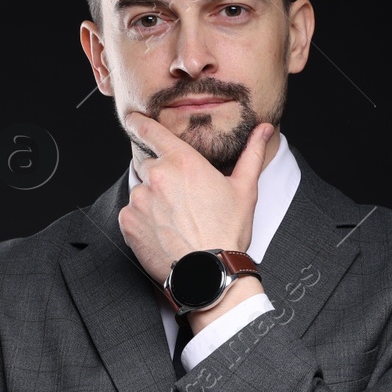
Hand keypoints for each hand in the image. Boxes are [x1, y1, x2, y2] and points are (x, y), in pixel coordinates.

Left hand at [117, 111, 274, 285]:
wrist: (208, 273)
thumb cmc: (228, 231)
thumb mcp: (244, 189)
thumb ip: (252, 154)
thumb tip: (263, 129)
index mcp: (183, 161)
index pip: (151, 131)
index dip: (139, 122)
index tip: (133, 118)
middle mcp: (156, 175)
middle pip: (148, 165)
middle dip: (160, 176)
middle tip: (180, 199)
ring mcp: (139, 199)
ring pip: (140, 192)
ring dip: (152, 201)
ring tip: (175, 221)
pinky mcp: (128, 222)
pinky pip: (131, 214)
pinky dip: (143, 221)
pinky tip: (163, 232)